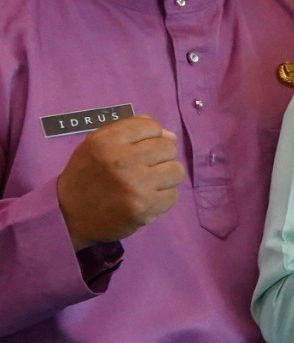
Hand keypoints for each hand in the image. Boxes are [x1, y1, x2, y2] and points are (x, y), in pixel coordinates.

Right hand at [55, 115, 182, 246]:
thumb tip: (169, 135)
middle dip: (160, 156)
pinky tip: (146, 198)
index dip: (150, 137)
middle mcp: (122, 159)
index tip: (140, 148)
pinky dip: (163, 197)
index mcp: (107, 141)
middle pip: (168, 147)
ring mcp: (136, 184)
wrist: (68, 216)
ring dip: (165, 177)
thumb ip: (130, 131)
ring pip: (176, 170)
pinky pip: (173, 194)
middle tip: (145, 167)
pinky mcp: (144, 206)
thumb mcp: (96, 144)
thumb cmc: (85, 176)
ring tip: (148, 182)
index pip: (151, 126)